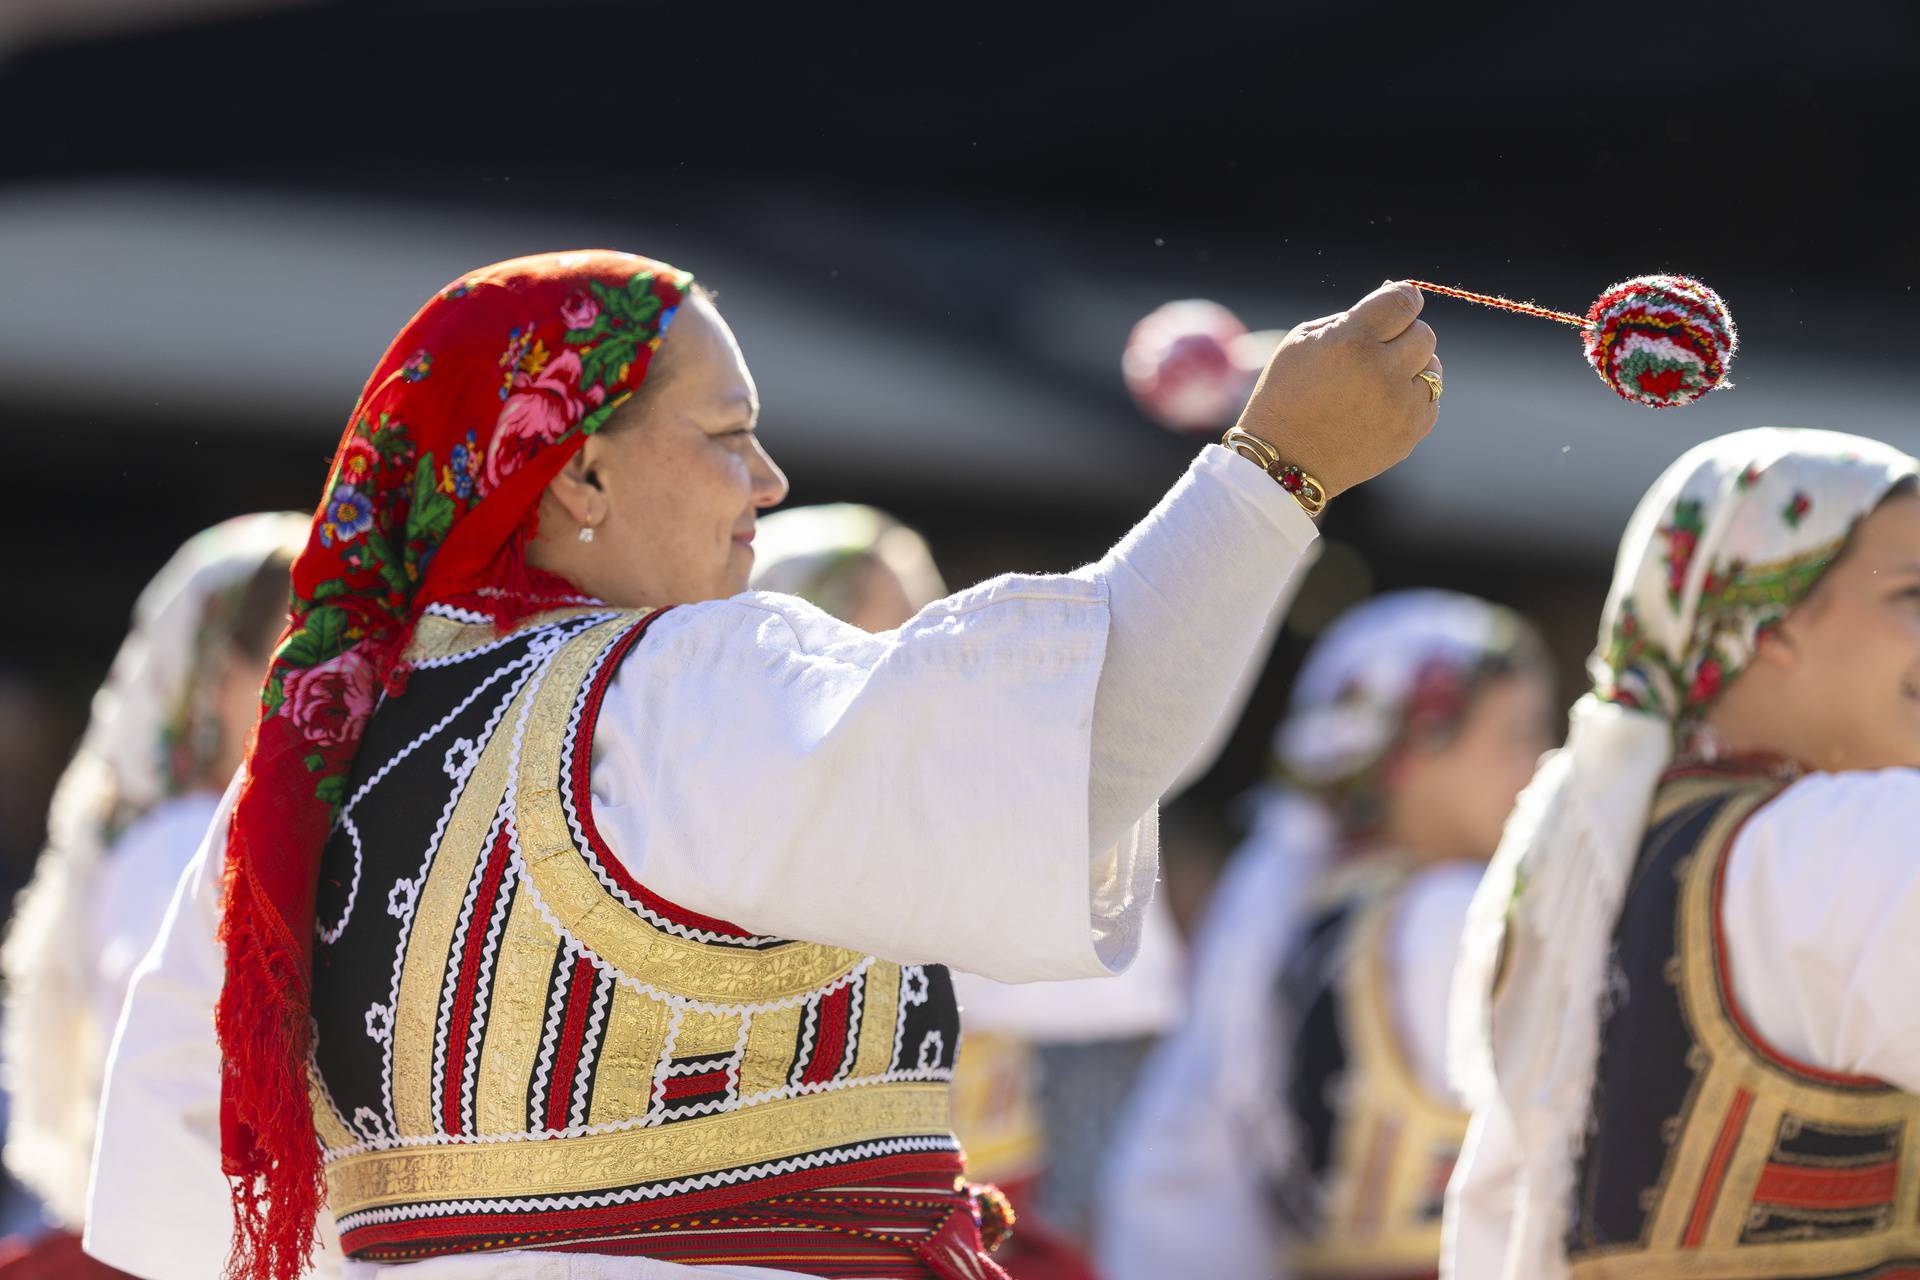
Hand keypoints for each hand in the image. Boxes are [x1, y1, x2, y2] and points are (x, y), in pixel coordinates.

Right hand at [1232, 281, 1439, 497]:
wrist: (1283, 460)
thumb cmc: (1287, 394)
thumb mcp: (1302, 343)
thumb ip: (1350, 318)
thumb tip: (1394, 303)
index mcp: (1352, 341)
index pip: (1404, 301)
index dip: (1403, 297)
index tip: (1399, 302)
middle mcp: (1382, 370)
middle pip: (1425, 333)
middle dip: (1404, 334)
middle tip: (1379, 348)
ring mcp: (1400, 404)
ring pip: (1434, 367)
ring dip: (1412, 367)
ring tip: (1378, 382)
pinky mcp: (1410, 431)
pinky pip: (1430, 400)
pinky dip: (1410, 398)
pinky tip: (1380, 406)